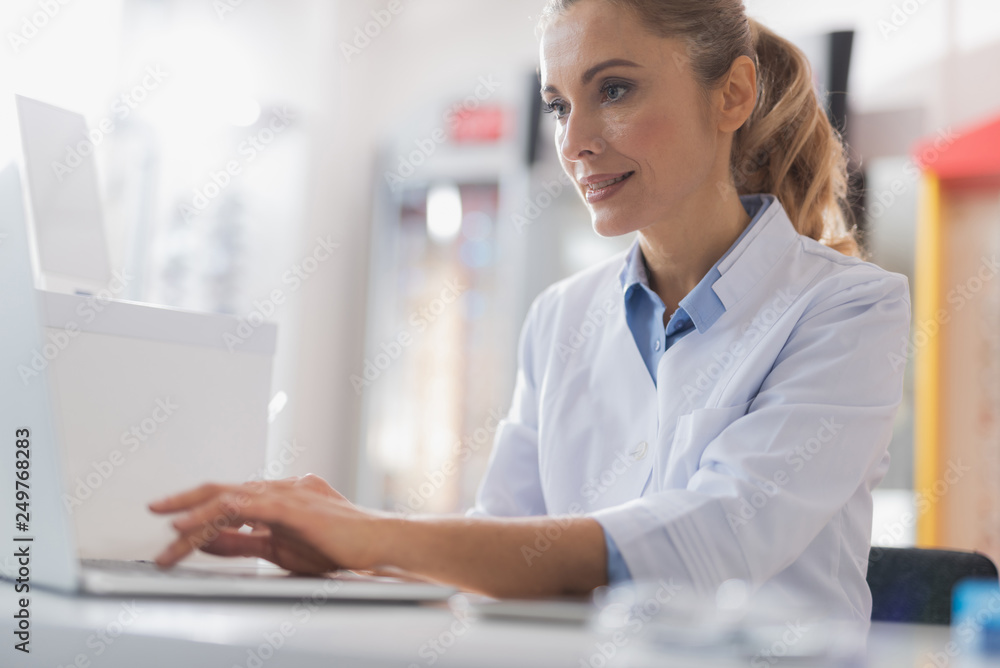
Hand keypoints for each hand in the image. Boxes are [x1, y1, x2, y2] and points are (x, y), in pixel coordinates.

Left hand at [148, 474, 386, 573]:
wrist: (379, 543)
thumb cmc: (342, 546)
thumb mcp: (282, 548)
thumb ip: (245, 542)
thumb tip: (209, 541)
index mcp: (280, 497)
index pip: (231, 499)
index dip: (198, 508)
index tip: (173, 523)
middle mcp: (280, 488)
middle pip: (222, 488)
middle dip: (185, 499)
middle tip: (155, 508)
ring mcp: (285, 493)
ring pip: (227, 497)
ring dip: (190, 516)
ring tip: (166, 533)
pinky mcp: (290, 505)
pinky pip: (240, 506)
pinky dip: (210, 515)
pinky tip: (188, 526)